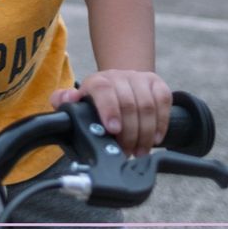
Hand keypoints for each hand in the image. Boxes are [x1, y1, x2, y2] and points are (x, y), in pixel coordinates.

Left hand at [50, 70, 171, 157]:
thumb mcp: (77, 103)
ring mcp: (139, 78)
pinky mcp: (156, 83)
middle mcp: (118, 76)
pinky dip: (161, 123)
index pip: (104, 91)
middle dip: (129, 133)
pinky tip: (155, 139)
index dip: (109, 110)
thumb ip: (63, 101)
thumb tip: (68, 99)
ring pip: (147, 105)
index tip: (113, 130)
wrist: (118, 83)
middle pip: (128, 103)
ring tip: (140, 151)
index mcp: (97, 82)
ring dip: (145, 133)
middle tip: (127, 152)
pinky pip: (163, 101)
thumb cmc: (94, 101)